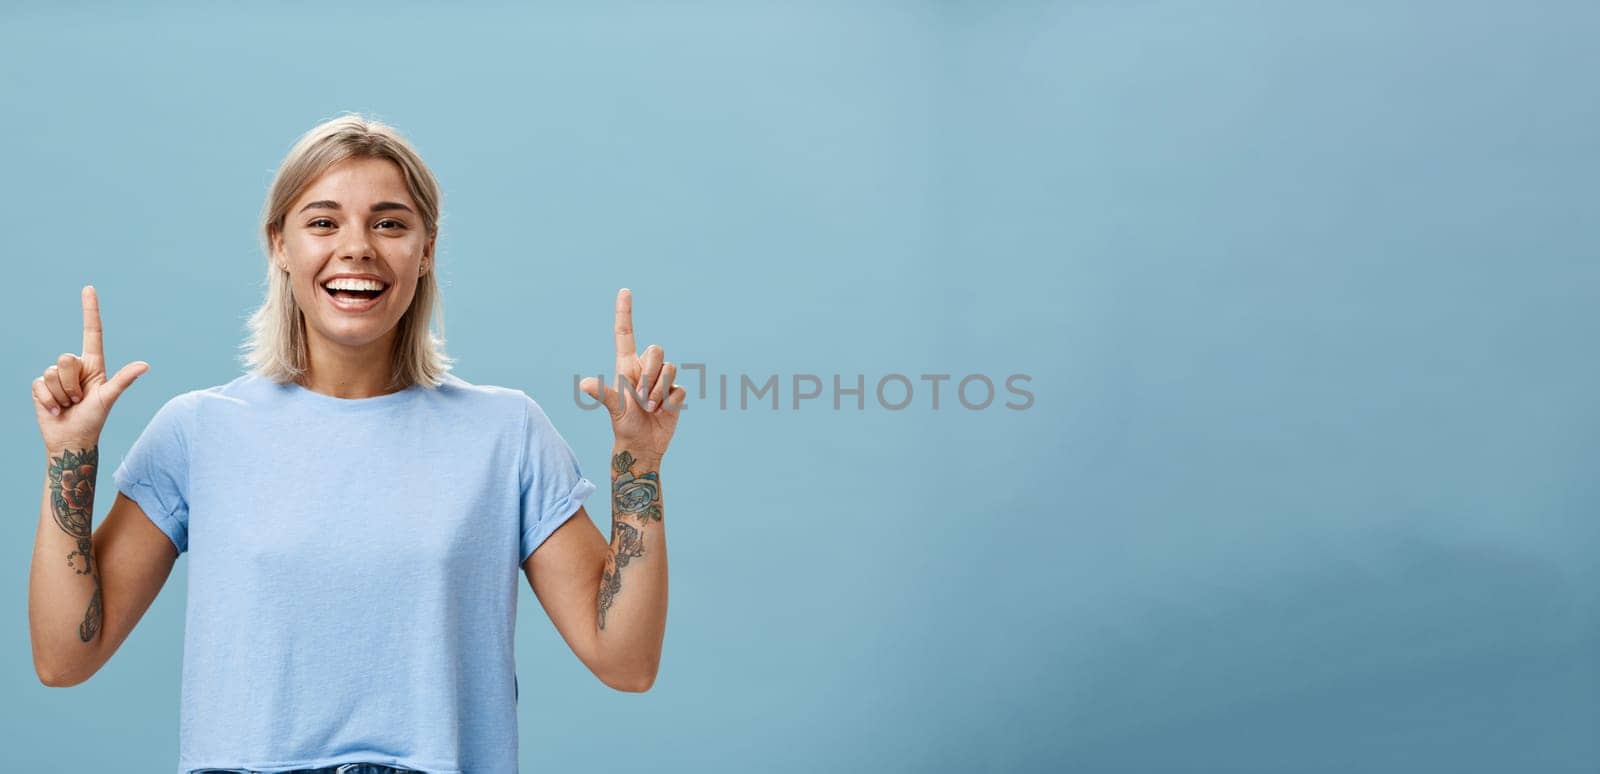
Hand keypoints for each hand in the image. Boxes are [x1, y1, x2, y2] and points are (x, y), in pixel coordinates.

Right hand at [32, 286, 149, 449]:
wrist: (71, 440)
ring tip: (68, 405)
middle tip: (78, 399)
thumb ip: (123, 380)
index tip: (89, 288)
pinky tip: (55, 409)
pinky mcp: (41, 387)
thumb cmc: (93, 420)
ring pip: (52, 372)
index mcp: (94, 365)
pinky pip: (39, 384)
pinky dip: (48, 400)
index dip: (90, 310)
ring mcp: (57, 377)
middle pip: (66, 358)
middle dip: (72, 383)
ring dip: (60, 394)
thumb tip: (146, 365)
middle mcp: (75, 368)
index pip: (92, 332)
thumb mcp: (108, 398)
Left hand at [578, 288, 685, 460]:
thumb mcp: (614, 410)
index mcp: (627, 367)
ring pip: (670, 369)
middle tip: (641, 399)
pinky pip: (679, 388)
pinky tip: (662, 412)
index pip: (625, 334)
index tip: (624, 291)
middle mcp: (645, 370)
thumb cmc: (624, 427)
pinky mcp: (675, 393)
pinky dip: (671, 402)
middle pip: (657, 350)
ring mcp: (661, 381)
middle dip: (651, 374)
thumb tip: (584, 385)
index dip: (625, 313)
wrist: (643, 447)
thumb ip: (605, 395)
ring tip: (650, 408)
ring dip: (659, 391)